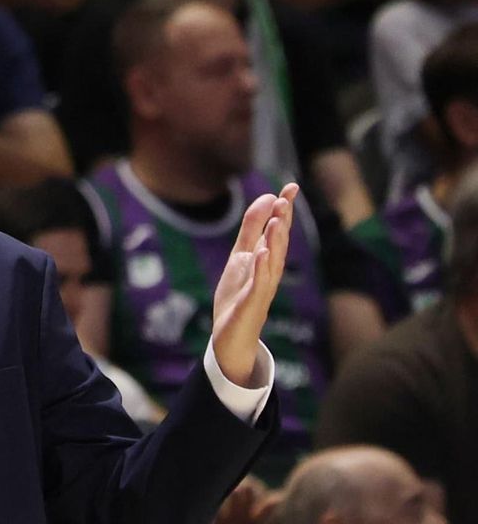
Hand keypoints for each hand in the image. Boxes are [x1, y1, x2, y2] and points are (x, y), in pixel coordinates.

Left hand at [211, 184, 297, 387]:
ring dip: (275, 242)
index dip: (284, 209)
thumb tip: (266, 199)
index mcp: (267, 259)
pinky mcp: (251, 304)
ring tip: (277, 220)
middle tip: (285, 198)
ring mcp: (262, 288)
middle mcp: (269, 272)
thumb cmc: (238, 295)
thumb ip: (251, 229)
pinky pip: (258, 285)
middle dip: (283, 221)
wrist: (231, 337)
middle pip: (279, 243)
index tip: (291, 186)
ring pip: (272, 263)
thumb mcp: (242, 256)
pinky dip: (261, 269)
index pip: (278, 230)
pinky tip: (262, 253)